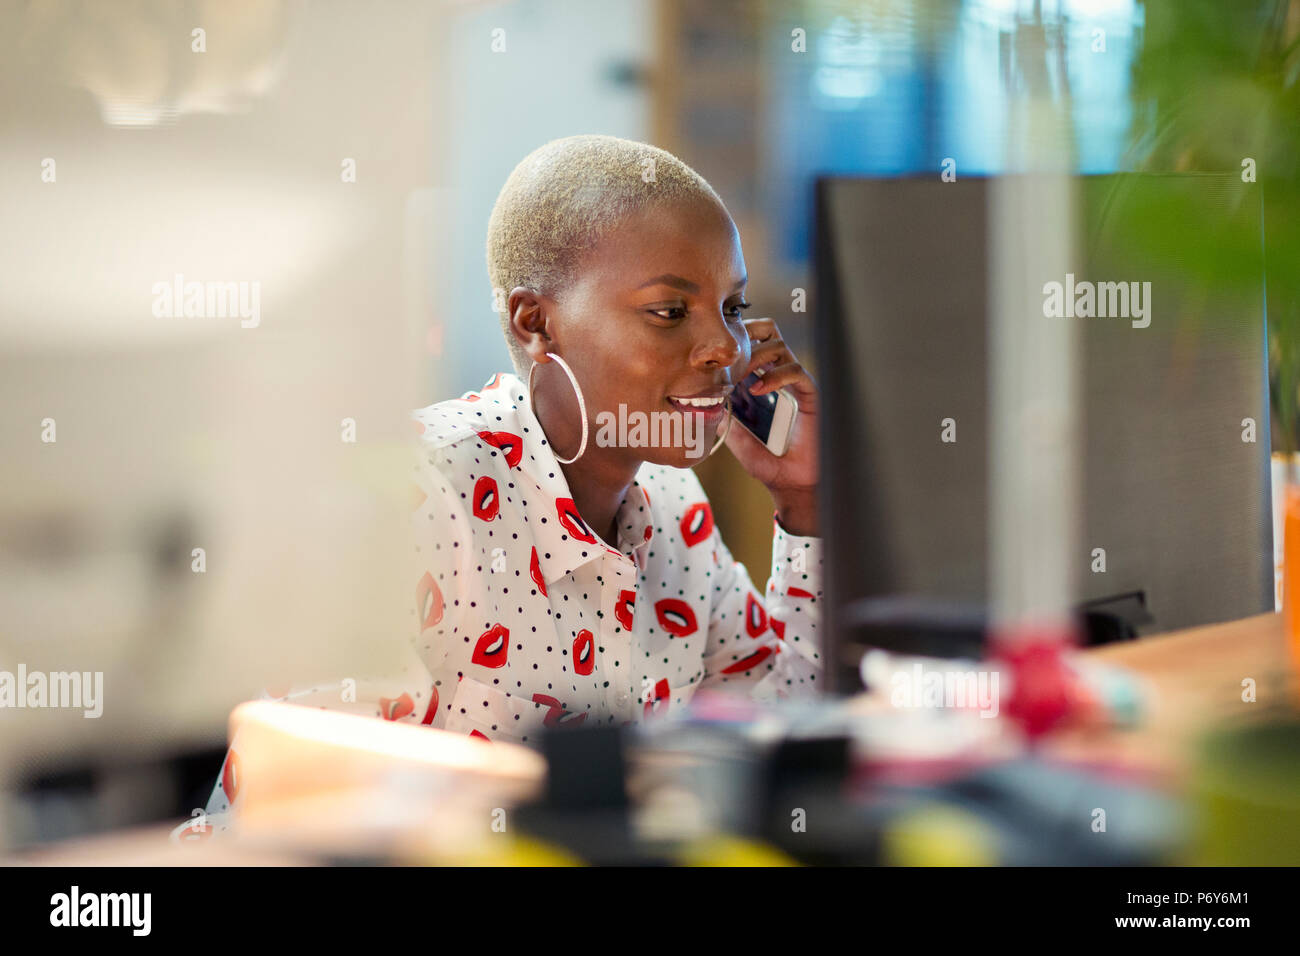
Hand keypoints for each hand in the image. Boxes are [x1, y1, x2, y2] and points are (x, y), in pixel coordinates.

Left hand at [722, 317, 819, 535]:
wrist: (793, 487)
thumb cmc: (773, 467)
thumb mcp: (739, 441)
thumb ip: (727, 422)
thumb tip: (705, 409)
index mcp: (770, 388)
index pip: (756, 351)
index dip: (738, 348)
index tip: (718, 360)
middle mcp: (785, 383)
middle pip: (770, 338)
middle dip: (748, 342)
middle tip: (728, 359)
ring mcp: (799, 387)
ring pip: (781, 348)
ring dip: (758, 356)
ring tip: (741, 374)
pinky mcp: (812, 396)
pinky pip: (796, 372)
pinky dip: (775, 376)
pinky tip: (757, 390)